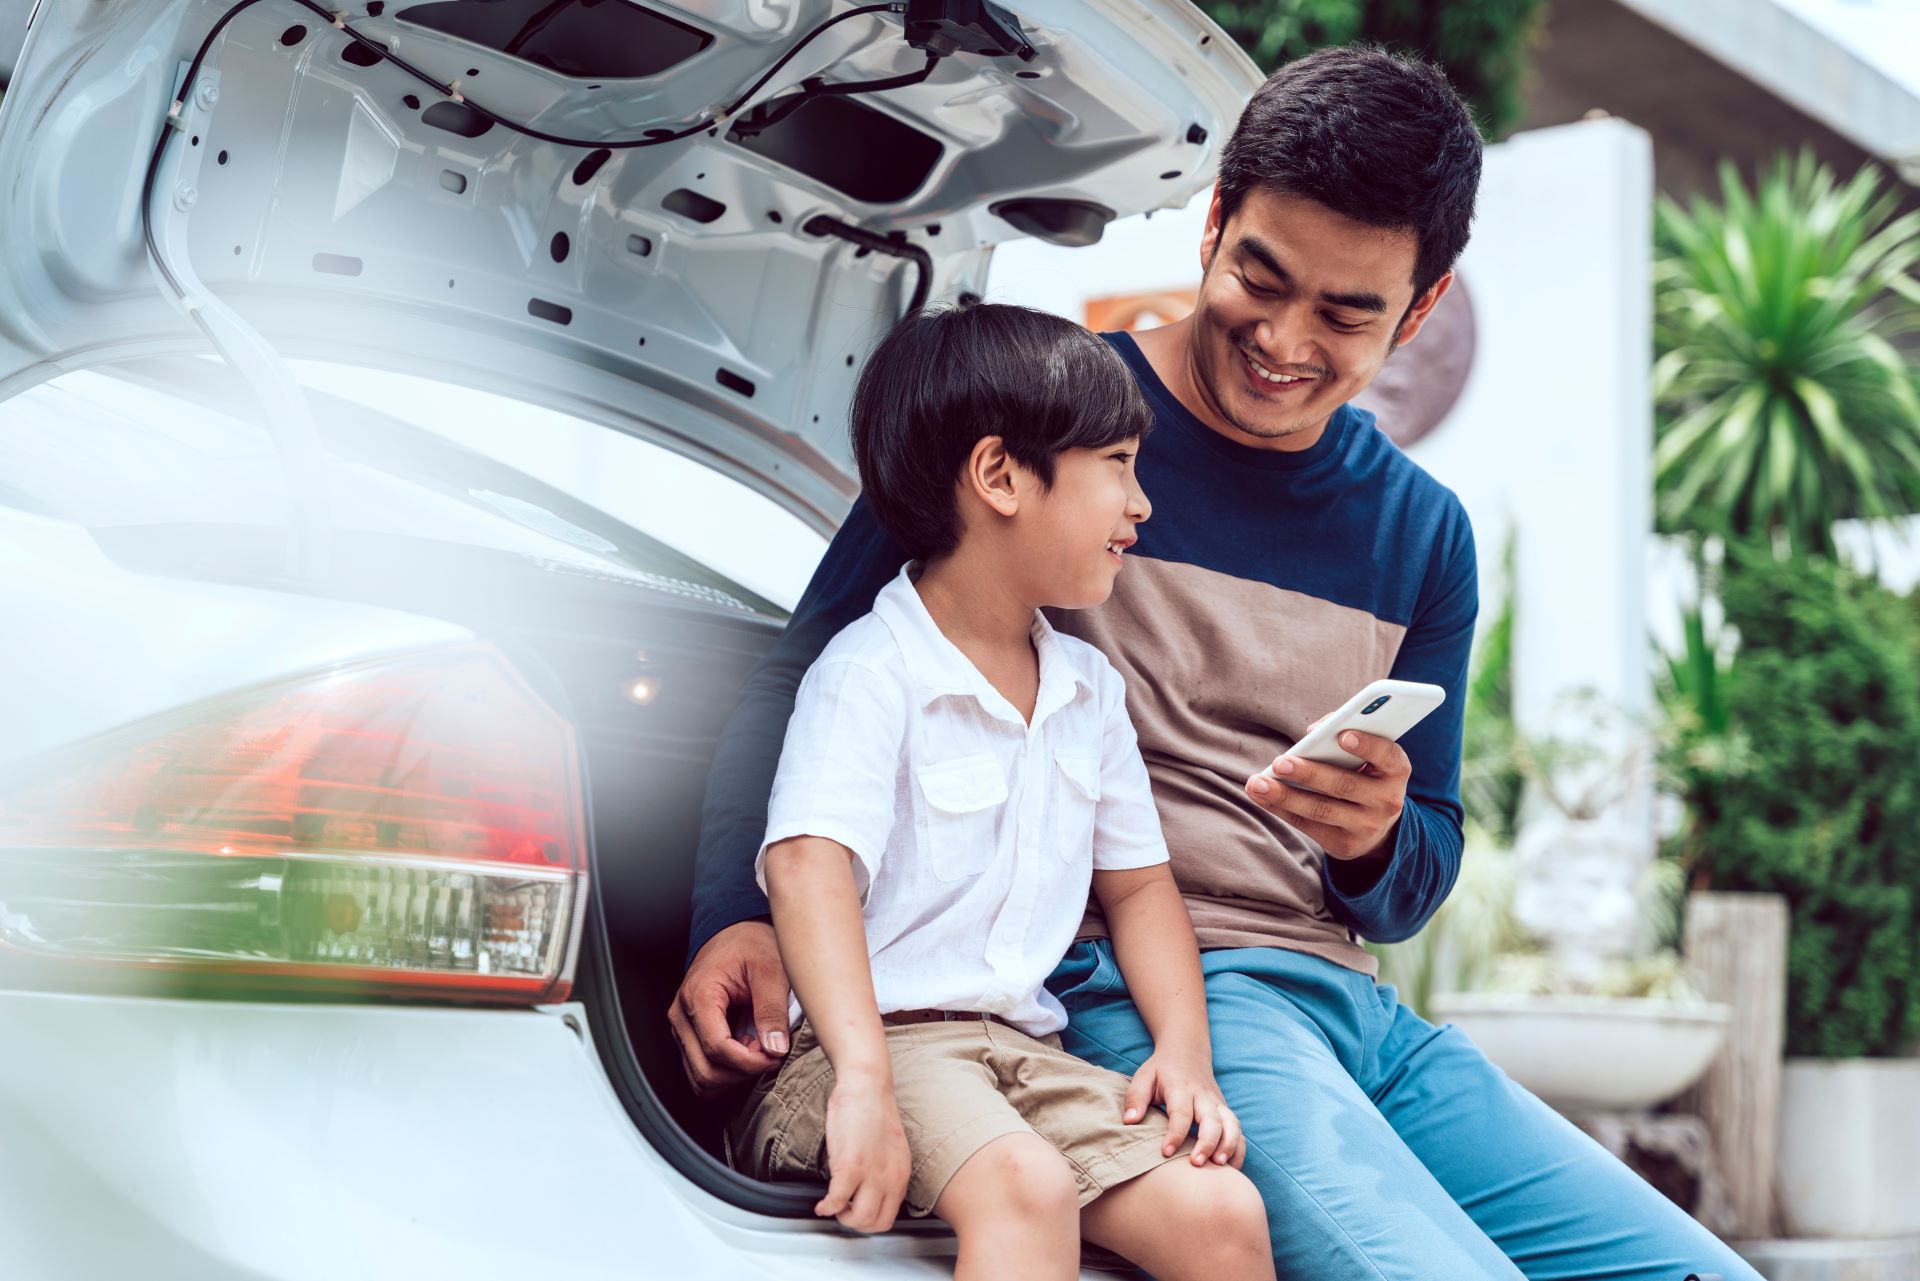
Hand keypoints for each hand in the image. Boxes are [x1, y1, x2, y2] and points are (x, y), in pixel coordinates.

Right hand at [667, 920, 793, 1095]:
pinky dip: (725, 1072)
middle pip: (705, 1070)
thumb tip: (775, 1048)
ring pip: (700, 1077)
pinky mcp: (689, 1034)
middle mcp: (682, 1014)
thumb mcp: (771, 970)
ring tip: (758, 1053)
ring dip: (733, 1077)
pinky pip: (701, 1069)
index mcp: (699, 995)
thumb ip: (772, 1010)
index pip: (717, 1048)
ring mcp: (682, 1027)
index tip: (775, 1056)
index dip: (749, 1062)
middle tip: (770, 1055)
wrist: (736, 931)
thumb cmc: (750, 944)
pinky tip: (746, 1054)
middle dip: (742, 1073)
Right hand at [816, 1075, 911, 1232]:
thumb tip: (869, 1189)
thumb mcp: (890, 1148)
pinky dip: (826, 1207)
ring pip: (860, 1219)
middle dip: (855, 1224)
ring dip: (842, 1217)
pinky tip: (821, 1203)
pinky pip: (837, 1201)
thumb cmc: (873, 1110)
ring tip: (833, 1206)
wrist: (867, 1085)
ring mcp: (871, 1173)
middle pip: (876, 1224)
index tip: (856, 1211)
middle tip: (843, 1212)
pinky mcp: (850, 1166)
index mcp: (901, 1174)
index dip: (869, 1220)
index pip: (890, 1216)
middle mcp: (891, 1178)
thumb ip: (884, 1170)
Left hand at [1122, 1051, 1244, 1168]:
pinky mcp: (1225, 1112)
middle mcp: (1204, 1097)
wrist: (1187, 1052)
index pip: (1181, 1113)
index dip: (1175, 1134)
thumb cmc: (1162, 1070)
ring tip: (1219, 1167)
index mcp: (1181, 1088)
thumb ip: (1135, 1098)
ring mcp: (1218, 1104)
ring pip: (1232, 1125)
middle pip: (1212, 1120)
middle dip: (1207, 1143)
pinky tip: (1231, 1168)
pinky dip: (1238, 1149)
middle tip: (1196, 1163)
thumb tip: (1130, 1121)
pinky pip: (1239, 1131)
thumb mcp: (1144, 1077)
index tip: (1165, 1152)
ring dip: (1229, 1146)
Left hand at [1245, 729, 1408, 860]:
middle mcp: (1386, 800)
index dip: (1367, 745)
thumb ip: (1342, 734)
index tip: (1342, 735)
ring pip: (1321, 809)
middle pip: (1344, 785)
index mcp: (1396, 770)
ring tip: (1257, 782)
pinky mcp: (1345, 844)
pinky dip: (1280, 808)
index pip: (1388, 756)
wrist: (1378, 826)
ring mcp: (1366, 825)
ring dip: (1285, 796)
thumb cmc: (1364, 775)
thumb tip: (1312, 732)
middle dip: (1309, 774)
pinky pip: (1308, 825)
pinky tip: (1260, 795)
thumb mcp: (1367, 757)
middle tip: (1279, 762)